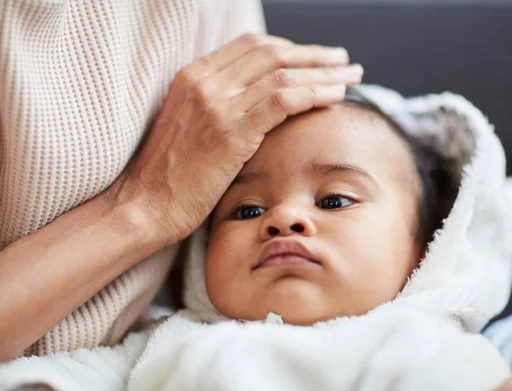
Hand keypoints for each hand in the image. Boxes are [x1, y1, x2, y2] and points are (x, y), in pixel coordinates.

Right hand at [109, 33, 361, 245]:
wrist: (143, 205)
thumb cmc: (169, 176)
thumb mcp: (190, 127)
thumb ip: (220, 107)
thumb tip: (259, 106)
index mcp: (193, 76)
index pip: (252, 47)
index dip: (290, 49)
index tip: (316, 59)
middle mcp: (204, 81)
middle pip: (272, 53)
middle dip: (314, 55)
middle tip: (343, 60)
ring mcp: (217, 104)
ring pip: (282, 74)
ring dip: (323, 72)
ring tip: (350, 76)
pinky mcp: (230, 131)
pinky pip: (282, 101)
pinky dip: (313, 94)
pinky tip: (335, 96)